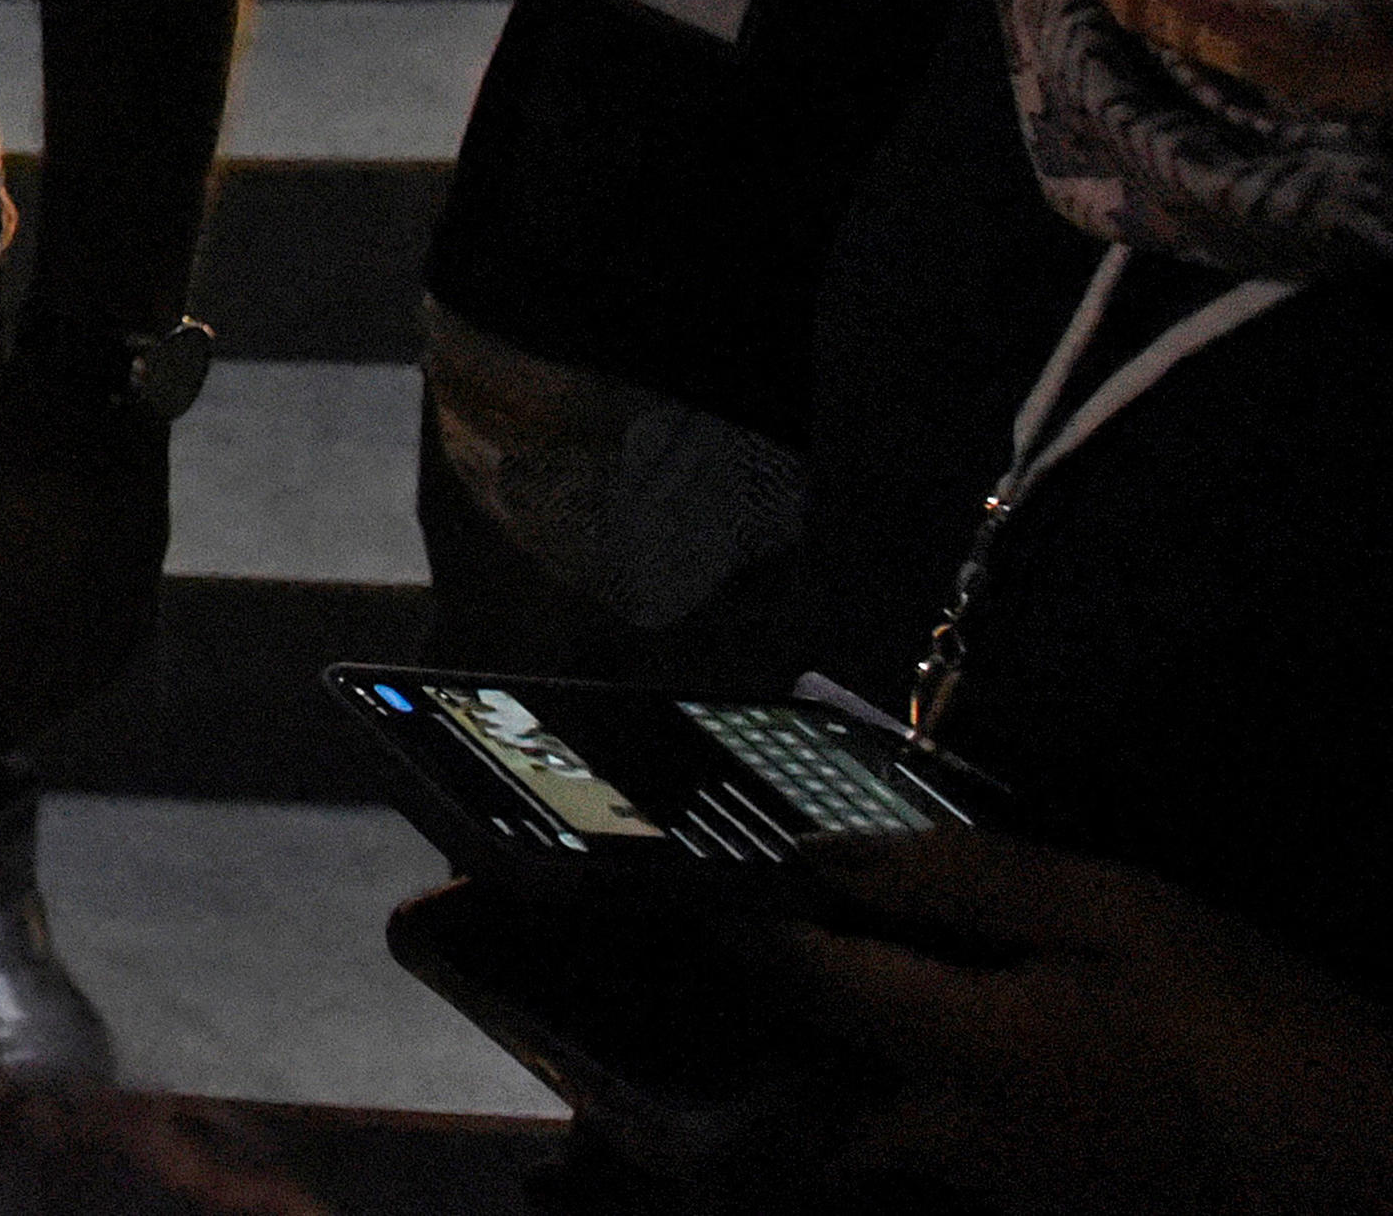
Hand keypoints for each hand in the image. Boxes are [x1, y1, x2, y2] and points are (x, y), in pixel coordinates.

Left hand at [0, 362, 168, 745]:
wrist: (97, 385)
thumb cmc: (4, 439)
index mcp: (28, 580)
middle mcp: (82, 598)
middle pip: (38, 685)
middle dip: (0, 721)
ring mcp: (124, 588)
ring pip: (84, 673)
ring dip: (46, 706)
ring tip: (12, 728)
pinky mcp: (147, 571)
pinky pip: (122, 645)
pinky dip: (91, 677)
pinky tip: (71, 686)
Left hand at [758, 832, 1392, 1214]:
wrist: (1369, 1162)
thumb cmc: (1246, 1020)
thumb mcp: (1116, 914)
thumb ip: (965, 879)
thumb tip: (835, 854)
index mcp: (965, 1054)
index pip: (807, 987)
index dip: (749, 933)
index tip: (709, 887)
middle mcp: (957, 1143)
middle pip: (821, 1093)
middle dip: (787, 1036)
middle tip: (768, 960)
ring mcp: (1005, 1196)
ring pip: (879, 1140)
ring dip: (853, 1080)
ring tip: (857, 1001)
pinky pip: (947, 1164)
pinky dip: (924, 1111)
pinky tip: (959, 1056)